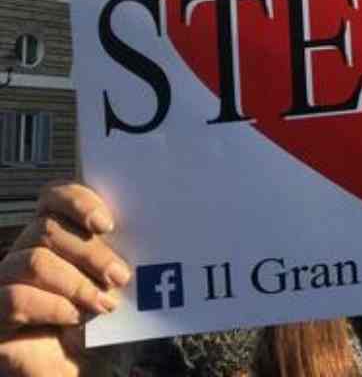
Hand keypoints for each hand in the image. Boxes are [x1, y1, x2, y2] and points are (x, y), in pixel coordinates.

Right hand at [0, 182, 128, 376]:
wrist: (86, 374)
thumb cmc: (106, 331)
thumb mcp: (122, 288)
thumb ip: (124, 254)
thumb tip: (152, 224)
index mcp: (55, 239)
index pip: (52, 198)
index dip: (77, 201)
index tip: (107, 223)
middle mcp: (24, 256)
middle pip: (46, 228)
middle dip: (90, 252)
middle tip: (121, 277)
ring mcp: (3, 286)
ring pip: (31, 260)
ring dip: (75, 281)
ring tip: (102, 305)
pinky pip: (13, 298)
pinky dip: (52, 306)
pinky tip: (73, 319)